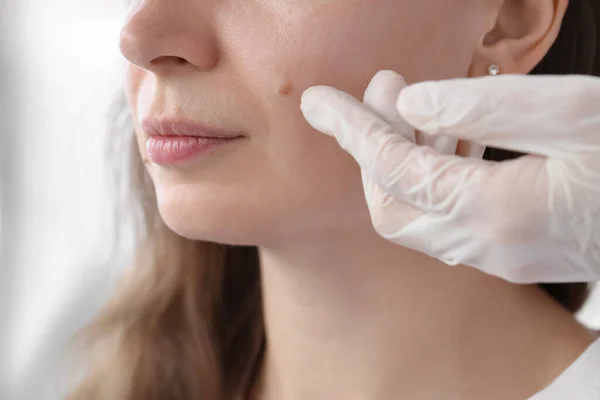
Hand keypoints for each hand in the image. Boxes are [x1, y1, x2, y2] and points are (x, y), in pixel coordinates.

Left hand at [300, 70, 599, 283]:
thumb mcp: (576, 113)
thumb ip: (487, 109)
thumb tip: (410, 102)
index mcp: (499, 212)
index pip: (394, 169)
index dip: (352, 129)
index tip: (319, 100)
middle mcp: (487, 245)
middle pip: (392, 207)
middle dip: (374, 148)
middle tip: (384, 89)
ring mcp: (497, 256)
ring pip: (415, 216)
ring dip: (402, 159)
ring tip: (413, 102)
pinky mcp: (509, 250)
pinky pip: (444, 217)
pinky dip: (431, 174)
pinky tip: (448, 135)